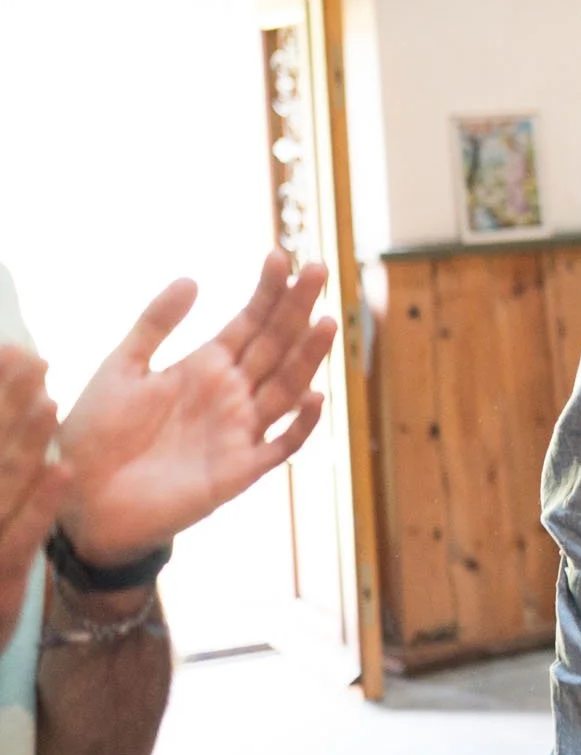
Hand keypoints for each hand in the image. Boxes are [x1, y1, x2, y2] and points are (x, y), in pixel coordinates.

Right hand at [0, 348, 68, 638]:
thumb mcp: (0, 515)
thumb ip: (7, 461)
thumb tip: (41, 444)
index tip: (9, 350)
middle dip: (3, 402)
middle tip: (27, 355)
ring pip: (1, 483)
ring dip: (22, 439)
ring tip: (48, 397)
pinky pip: (21, 535)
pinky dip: (41, 502)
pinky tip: (64, 469)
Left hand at [56, 252, 338, 568]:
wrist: (82, 498)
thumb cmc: (98, 434)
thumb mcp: (121, 367)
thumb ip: (155, 324)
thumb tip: (192, 278)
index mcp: (206, 366)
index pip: (250, 321)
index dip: (267, 290)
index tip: (281, 256)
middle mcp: (231, 393)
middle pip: (276, 344)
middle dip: (298, 307)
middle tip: (320, 268)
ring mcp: (239, 430)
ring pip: (286, 386)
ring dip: (308, 356)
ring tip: (325, 321)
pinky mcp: (239, 469)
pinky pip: (280, 445)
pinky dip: (300, 424)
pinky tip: (313, 396)